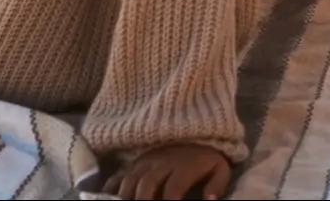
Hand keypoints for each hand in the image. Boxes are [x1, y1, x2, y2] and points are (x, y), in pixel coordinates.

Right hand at [106, 142, 231, 199]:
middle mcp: (162, 162)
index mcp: (184, 165)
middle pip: (147, 183)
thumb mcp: (219, 170)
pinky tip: (109, 199)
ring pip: (130, 180)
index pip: (174, 187)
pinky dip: (111, 189)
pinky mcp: (135, 163)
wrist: (195, 134)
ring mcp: (145, 162)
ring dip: (126, 197)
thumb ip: (216, 186)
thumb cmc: (206, 160)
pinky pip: (118, 175)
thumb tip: (209, 200)